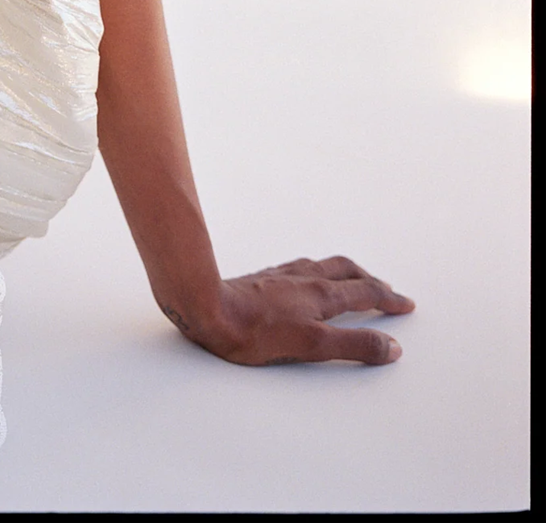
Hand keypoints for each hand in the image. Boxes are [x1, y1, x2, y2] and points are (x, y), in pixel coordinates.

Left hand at [160, 256, 414, 365]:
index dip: (388, 299)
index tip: (406, 303)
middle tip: (386, 289)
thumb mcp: (313, 346)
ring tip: (353, 277)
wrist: (207, 308)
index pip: (365, 293)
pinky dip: (317, 270)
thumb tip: (391, 347)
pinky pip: (300, 267)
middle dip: (370, 280)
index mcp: (322, 295)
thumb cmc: (256, 332)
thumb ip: (354, 345)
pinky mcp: (264, 279)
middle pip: (346, 272)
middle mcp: (305, 279)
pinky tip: (306, 276)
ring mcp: (283, 276)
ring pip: (323, 266)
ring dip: (345, 272)